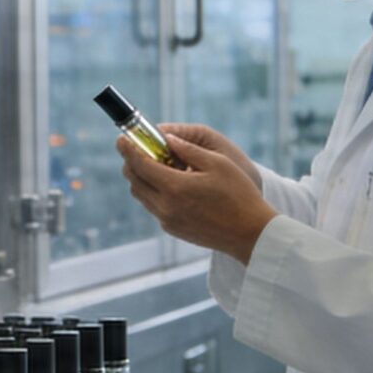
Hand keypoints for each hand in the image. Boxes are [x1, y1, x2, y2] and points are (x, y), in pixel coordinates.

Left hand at [119, 124, 277, 263]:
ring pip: (140, 195)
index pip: (140, 165)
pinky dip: (152, 192)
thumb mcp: (218, 164)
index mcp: (175, 187)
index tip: (121, 139)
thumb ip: (189, 149)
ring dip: (141, 178)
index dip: (128, 149)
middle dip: (131, 162)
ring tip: (156, 164)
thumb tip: (167, 138)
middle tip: (138, 149)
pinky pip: (153, 207)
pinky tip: (169, 183)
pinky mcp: (172, 229)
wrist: (250, 234)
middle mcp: (165, 206)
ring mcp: (167, 220)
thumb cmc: (239, 196)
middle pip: (134, 181)